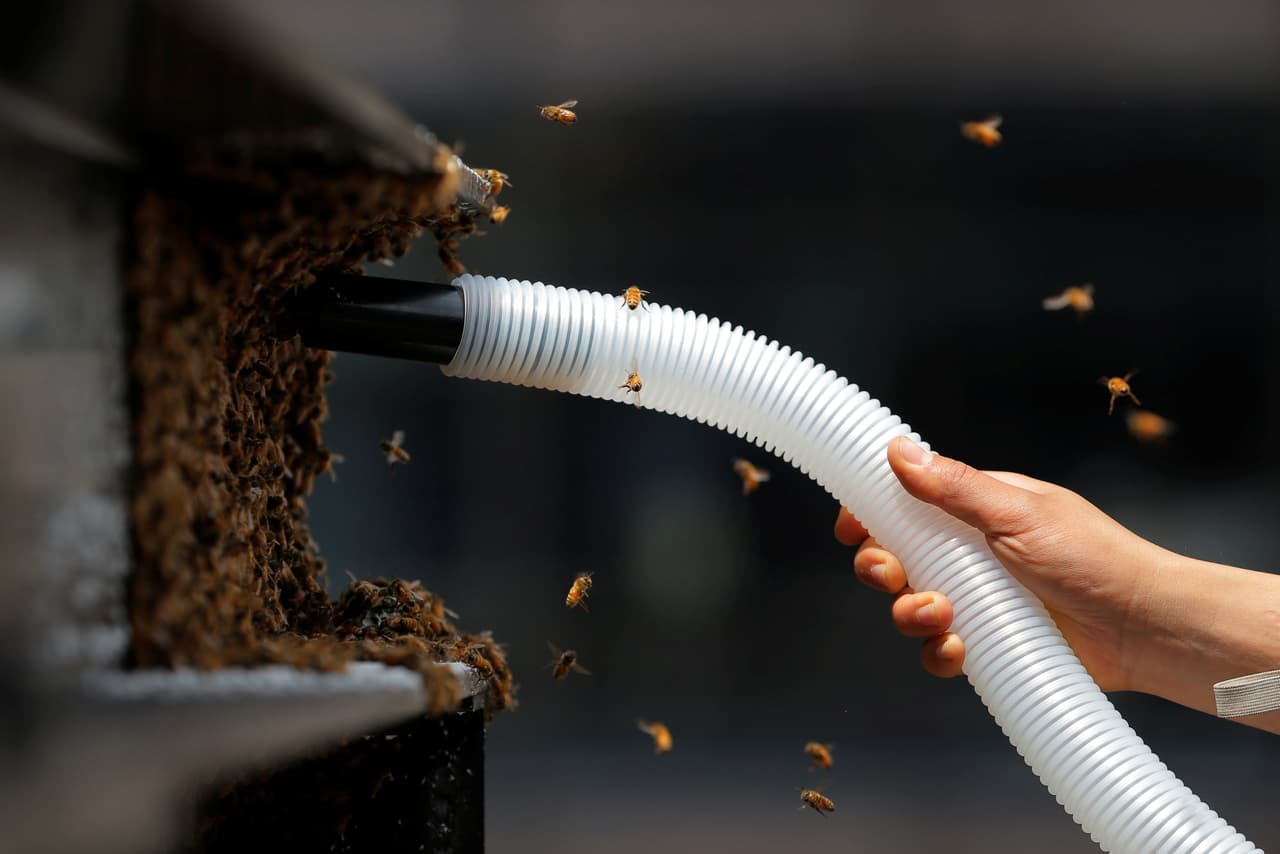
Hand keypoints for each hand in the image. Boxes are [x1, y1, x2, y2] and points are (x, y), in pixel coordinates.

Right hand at [834, 436, 1164, 692]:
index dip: (871, 515)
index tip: (851, 529)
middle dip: (882, 567)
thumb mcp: (1017, 513)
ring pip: (912, 606)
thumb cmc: (1094, 558)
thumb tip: (898, 450)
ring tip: (940, 614)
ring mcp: (980, 599)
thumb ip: (954, 487)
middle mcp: (972, 553)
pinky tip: (959, 649)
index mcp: (977, 510)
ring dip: (910, 613)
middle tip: (893, 574)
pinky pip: (941, 650)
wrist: (1144, 627)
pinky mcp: (991, 643)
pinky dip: (940, 652)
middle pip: (897, 557)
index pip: (907, 503)